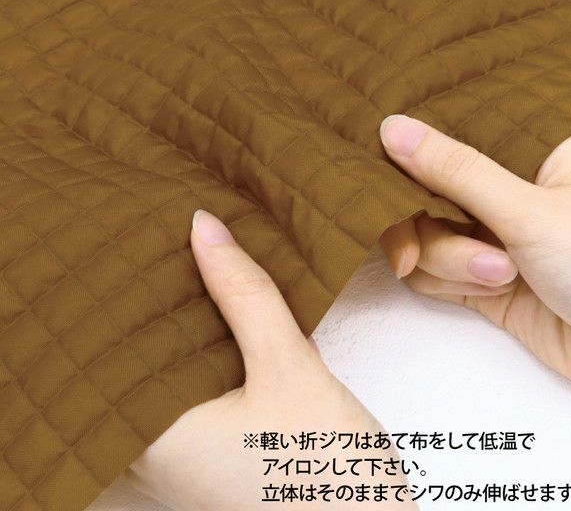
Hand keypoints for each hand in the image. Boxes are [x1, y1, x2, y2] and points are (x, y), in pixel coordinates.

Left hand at [125, 210, 417, 509]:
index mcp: (156, 436)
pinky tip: (232, 315)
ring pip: (178, 368)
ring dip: (193, 322)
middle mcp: (162, 449)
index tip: (130, 243)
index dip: (120, 292)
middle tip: (161, 241)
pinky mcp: (220, 449)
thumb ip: (246, 297)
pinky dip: (215, 348)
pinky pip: (202, 386)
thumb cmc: (327, 469)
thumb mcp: (288, 369)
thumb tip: (203, 229)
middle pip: (145, 354)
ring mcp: (190, 454)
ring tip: (192, 264)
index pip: (115, 346)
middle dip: (159, 300)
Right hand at [379, 115, 570, 394]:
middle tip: (469, 255)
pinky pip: (431, 275)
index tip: (386, 184)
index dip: (411, 165)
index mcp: (524, 157)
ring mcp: (487, 240)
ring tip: (504, 278)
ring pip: (423, 241)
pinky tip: (495, 293)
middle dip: (438, 235)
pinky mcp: (479, 283)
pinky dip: (449, 285)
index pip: (445, 147)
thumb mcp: (528, 211)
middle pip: (422, 201)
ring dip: (451, 264)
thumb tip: (392, 127)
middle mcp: (501, 196)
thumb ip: (456, 171)